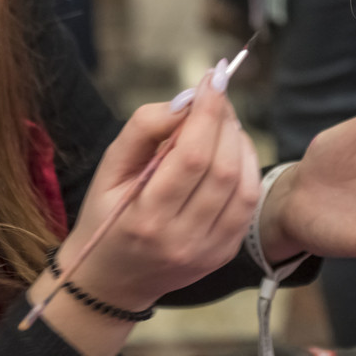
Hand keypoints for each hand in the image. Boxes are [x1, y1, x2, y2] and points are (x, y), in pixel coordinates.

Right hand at [60, 70, 259, 310]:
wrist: (112, 279)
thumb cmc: (106, 214)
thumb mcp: (109, 168)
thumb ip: (143, 129)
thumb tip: (186, 101)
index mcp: (146, 217)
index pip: (191, 156)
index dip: (208, 111)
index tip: (213, 76)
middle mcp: (181, 239)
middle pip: (222, 168)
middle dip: (225, 121)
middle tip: (216, 94)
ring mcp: (208, 251)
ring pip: (244, 185)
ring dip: (240, 142)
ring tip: (222, 122)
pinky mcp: (224, 253)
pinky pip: (248, 203)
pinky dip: (246, 167)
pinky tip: (231, 150)